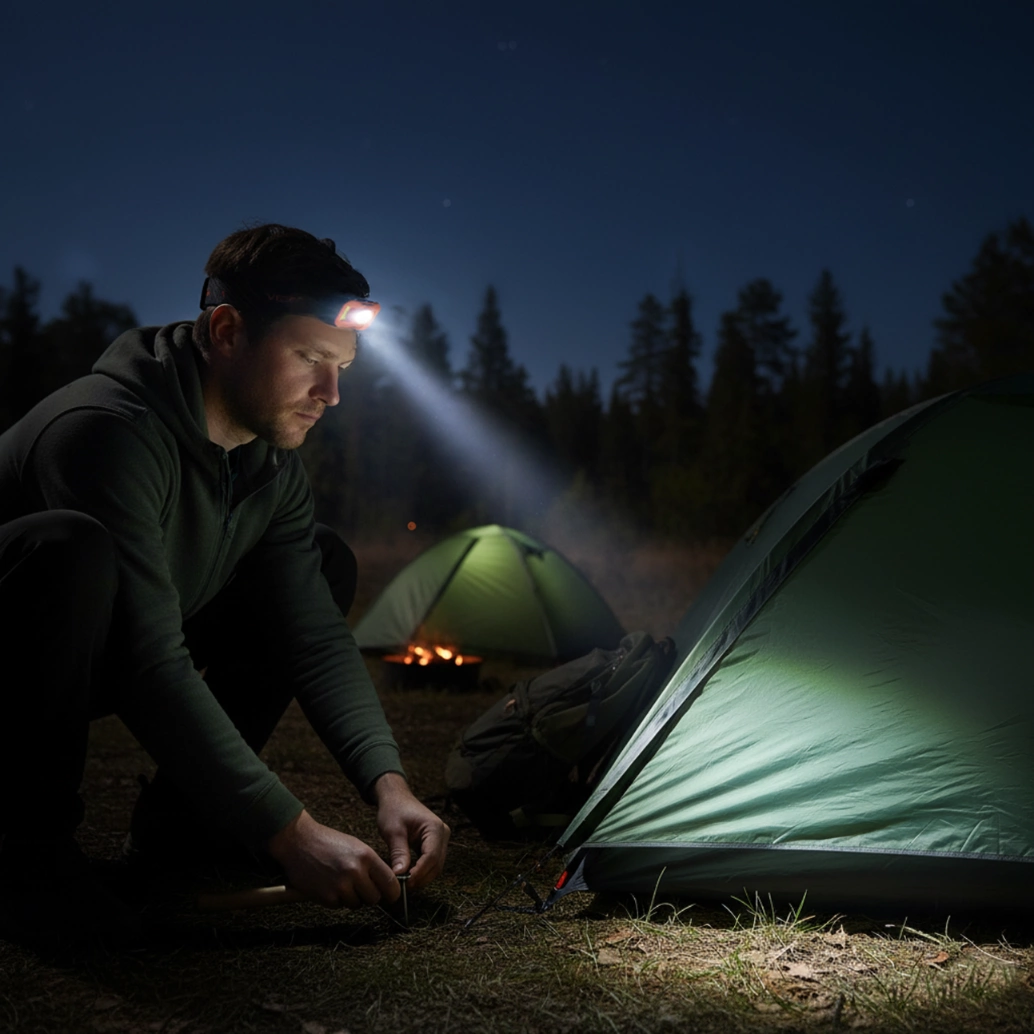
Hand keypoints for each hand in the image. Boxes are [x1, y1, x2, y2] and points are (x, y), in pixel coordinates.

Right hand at [266, 809, 399, 908]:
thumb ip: (372, 865)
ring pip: (358, 904)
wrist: (299, 841)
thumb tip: (388, 885)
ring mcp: (341, 886)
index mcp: (366, 857)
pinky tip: (329, 884)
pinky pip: (340, 906)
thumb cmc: (330, 842)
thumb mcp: (357, 847)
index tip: (390, 895)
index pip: (390, 884)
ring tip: (341, 881)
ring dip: (352, 898)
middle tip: (359, 886)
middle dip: (369, 895)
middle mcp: (355, 872)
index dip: (392, 892)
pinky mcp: (327, 897)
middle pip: (375, 898)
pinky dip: (336, 899)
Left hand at [373, 772, 449, 890]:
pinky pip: (432, 862)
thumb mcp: (393, 831)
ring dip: (422, 876)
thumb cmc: (394, 810)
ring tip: (404, 883)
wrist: (396, 798)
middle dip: (421, 877)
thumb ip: (399, 852)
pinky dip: (421, 871)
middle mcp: (443, 834)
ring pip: (436, 866)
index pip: (431, 856)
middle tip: (403, 887)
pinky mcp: (436, 844)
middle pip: (437, 864)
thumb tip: (400, 875)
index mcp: (434, 828)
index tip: (405, 883)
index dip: (420, 873)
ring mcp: (441, 839)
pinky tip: (408, 875)